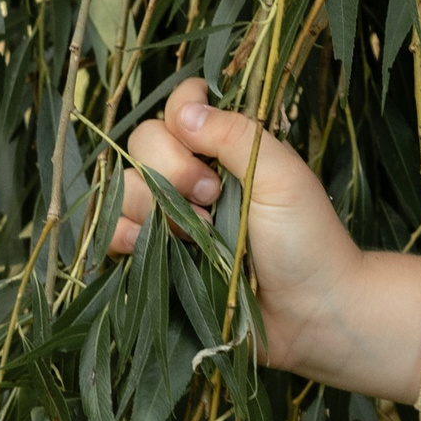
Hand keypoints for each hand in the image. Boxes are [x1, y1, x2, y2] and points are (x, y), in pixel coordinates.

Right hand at [116, 78, 363, 374]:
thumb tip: (185, 109)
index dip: (180, 117)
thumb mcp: (282, 176)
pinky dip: (120, 235)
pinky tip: (142, 245)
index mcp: (226, 147)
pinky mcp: (154, 256)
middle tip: (212, 198)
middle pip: (143, 143)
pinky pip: (112, 232)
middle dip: (170, 168)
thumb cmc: (306, 239)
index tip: (204, 149)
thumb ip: (237, 137)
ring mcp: (171, 216)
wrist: (307, 313)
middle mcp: (193, 174)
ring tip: (196, 234)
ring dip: (151, 207)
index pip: (181, 107)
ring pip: (124, 186)